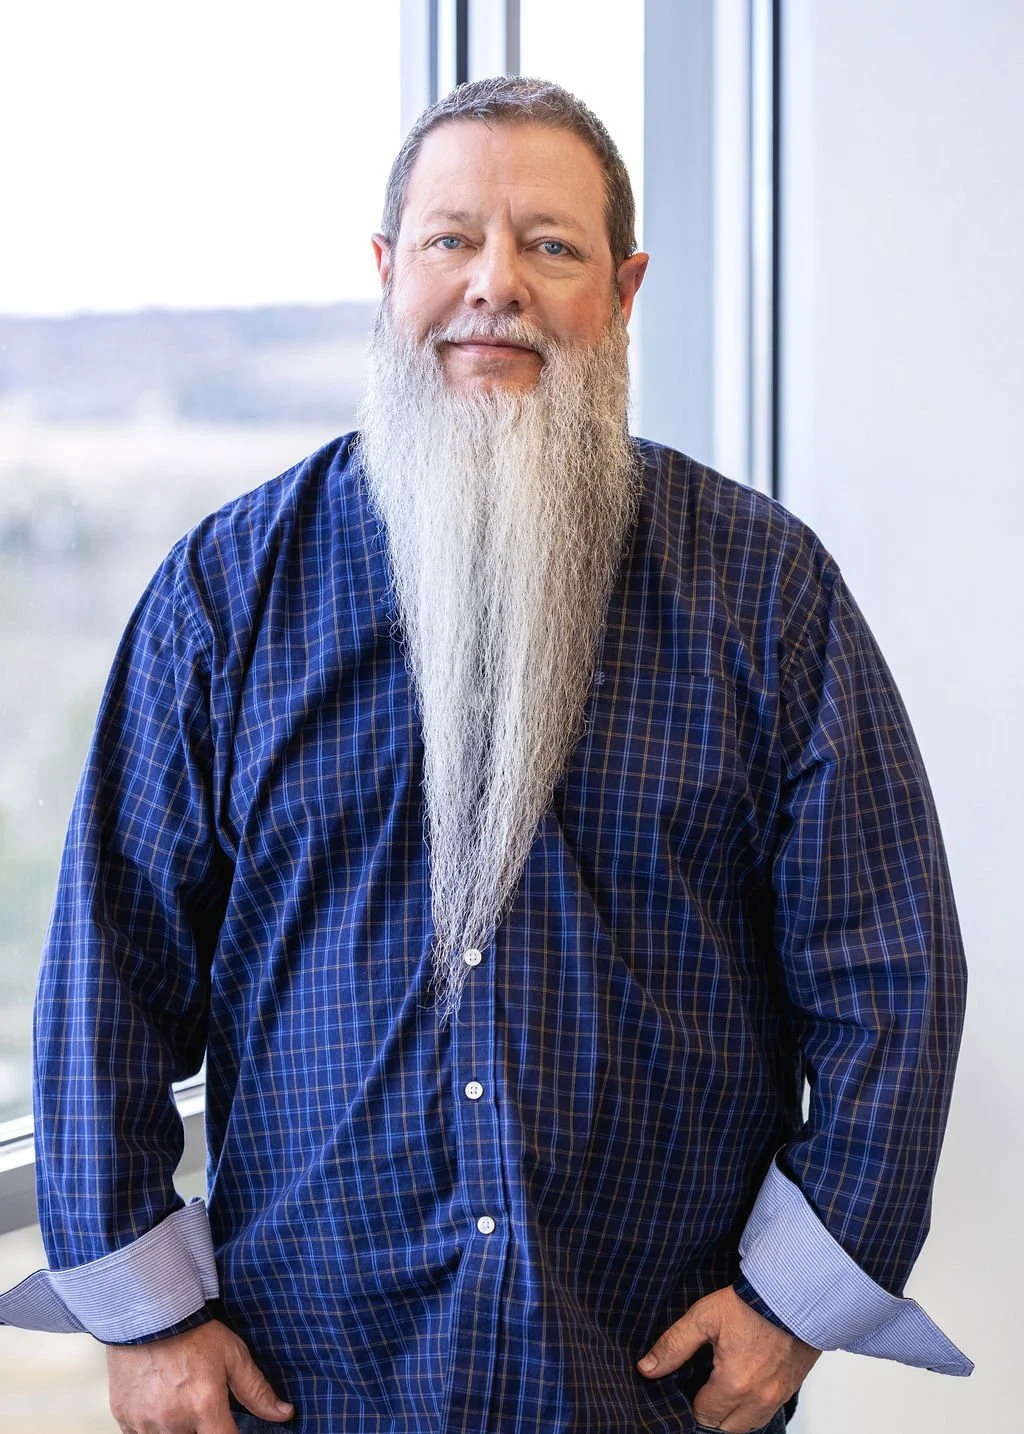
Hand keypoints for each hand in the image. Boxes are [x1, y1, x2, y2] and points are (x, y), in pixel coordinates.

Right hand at [107, 1318, 293, 1432]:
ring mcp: (145, 1423)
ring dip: (177, 1426)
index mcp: (204, 1406)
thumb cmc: (192, 1330)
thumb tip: (284, 1414)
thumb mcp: (232, 1354)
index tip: (229, 1426)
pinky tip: (159, 1402)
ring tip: (179, 1397)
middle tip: (200, 1400)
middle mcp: (173, 1421)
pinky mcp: (124, 1420)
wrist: (147, 1312)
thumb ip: (257, 1390)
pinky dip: (153, 1426)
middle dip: (202, 1426)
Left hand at [637, 1285, 819, 1432]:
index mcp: (734, 1383)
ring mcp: (777, 1396)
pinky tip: (744, 1386)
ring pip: (748, 1425)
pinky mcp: (790, 1389)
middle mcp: (758, 1398)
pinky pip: (767, 1414)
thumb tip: (647, 1368)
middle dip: (711, 1412)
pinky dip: (753, 1408)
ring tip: (722, 1388)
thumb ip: (674, 1345)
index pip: (704, 1415)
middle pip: (725, 1427)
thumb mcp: (704, 1317)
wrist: (794, 1293)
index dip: (692, 1401)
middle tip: (703, 1387)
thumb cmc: (750, 1303)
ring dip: (733, 1414)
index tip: (689, 1384)